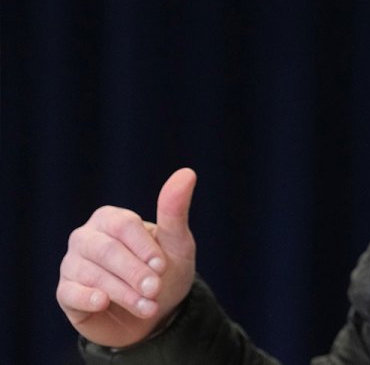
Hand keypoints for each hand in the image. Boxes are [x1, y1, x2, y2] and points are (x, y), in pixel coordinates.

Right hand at [56, 168, 197, 347]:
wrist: (155, 313)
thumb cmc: (165, 271)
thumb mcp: (176, 243)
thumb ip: (174, 211)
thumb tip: (187, 172)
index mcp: (111, 219)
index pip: (123, 225)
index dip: (143, 246)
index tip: (162, 265)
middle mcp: (86, 238)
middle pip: (106, 250)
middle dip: (134, 272)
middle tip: (155, 289)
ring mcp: (72, 264)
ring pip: (91, 275)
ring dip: (124, 293)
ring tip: (150, 307)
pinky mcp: (66, 293)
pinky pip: (70, 293)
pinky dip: (88, 298)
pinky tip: (103, 302)